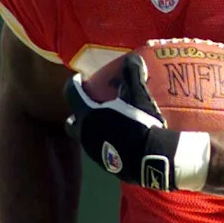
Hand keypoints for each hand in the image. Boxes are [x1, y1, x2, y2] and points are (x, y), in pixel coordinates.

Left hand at [65, 53, 208, 190]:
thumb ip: (133, 74)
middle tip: (91, 104)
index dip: (73, 83)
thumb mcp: (138, 96)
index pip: (71, 94)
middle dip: (78, 111)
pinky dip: (104, 141)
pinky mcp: (105, 164)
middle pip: (73, 121)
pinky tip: (120, 138)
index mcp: (88, 115)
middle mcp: (85, 134)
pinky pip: (99, 148)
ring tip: (108, 120)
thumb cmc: (140, 125)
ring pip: (86, 136)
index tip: (79, 78)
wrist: (152, 159)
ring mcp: (93, 151)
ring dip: (92, 127)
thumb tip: (133, 57)